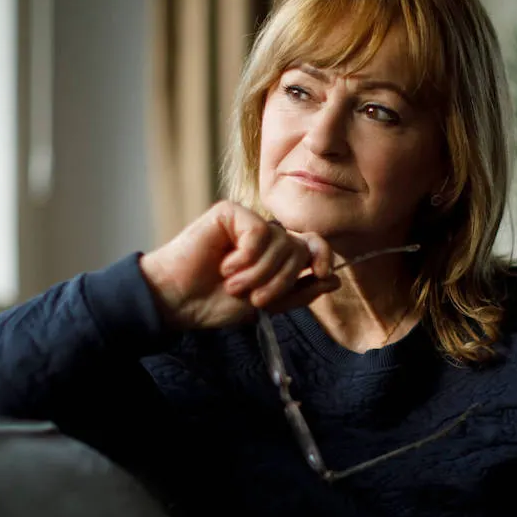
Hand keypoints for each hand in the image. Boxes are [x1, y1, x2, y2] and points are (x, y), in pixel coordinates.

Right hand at [138, 201, 338, 330]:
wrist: (180, 301)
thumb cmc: (217, 303)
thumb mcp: (268, 304)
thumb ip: (301, 291)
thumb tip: (336, 279)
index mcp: (276, 254)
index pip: (313, 245)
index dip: (323, 256)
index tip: (323, 273)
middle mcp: (266, 235)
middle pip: (299, 249)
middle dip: (280, 279)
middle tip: (254, 298)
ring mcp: (248, 221)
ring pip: (280, 242)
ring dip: (258, 273)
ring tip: (233, 285)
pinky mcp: (230, 213)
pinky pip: (259, 232)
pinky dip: (246, 256)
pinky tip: (224, 265)